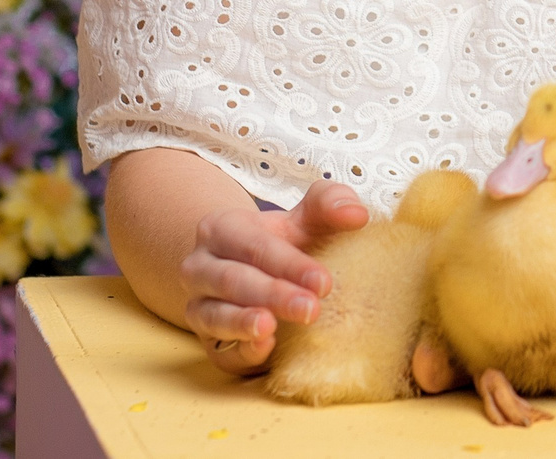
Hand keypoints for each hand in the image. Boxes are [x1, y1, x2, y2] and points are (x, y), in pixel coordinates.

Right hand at [179, 179, 367, 374]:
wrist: (251, 271)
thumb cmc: (284, 242)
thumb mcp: (304, 218)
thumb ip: (329, 204)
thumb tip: (357, 214)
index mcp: (220, 229)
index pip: (254, 246)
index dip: (289, 263)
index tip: (324, 282)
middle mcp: (200, 267)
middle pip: (234, 280)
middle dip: (274, 295)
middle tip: (311, 309)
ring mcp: (198, 307)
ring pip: (215, 315)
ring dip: (244, 323)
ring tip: (271, 327)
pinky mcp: (209, 344)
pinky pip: (218, 352)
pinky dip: (239, 352)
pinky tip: (263, 348)